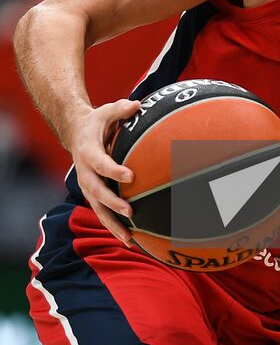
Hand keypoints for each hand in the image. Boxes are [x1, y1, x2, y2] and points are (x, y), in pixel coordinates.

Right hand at [67, 98, 141, 244]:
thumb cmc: (98, 121)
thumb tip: (138, 104)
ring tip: (129, 239)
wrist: (76, 132)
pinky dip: (113, 226)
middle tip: (130, 211)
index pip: (101, 163)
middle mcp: (84, 172)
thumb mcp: (107, 110)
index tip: (131, 176)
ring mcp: (86, 185)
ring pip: (97, 209)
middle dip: (113, 203)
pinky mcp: (91, 194)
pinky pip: (101, 213)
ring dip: (112, 224)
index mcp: (88, 152)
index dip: (114, 171)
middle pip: (96, 192)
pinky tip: (129, 240)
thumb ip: (121, 108)